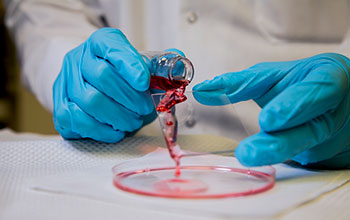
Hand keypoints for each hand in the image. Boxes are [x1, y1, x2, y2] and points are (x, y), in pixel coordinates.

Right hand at [53, 28, 154, 142]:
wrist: (91, 83)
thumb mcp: (140, 66)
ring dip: (118, 116)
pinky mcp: (60, 108)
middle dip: (129, 98)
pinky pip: (77, 120)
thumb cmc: (120, 77)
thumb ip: (159, 67)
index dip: (129, 65)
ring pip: (90, 101)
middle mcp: (79, 59)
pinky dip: (101, 130)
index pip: (112, 48)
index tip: (144, 82)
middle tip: (144, 108)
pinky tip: (115, 131)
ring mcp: (66, 84)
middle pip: (102, 76)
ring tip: (132, 122)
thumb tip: (180, 68)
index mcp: (100, 43)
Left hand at [194, 53, 349, 167]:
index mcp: (329, 80)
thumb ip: (243, 83)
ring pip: (303, 149)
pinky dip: (277, 159)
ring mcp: (329, 138)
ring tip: (246, 156)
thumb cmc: (302, 81)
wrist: (338, 97)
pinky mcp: (322, 156)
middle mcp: (331, 113)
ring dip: (274, 155)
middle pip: (309, 130)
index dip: (294, 106)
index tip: (266, 120)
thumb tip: (203, 91)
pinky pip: (299, 158)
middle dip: (278, 142)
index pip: (316, 92)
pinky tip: (259, 160)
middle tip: (247, 152)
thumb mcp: (276, 74)